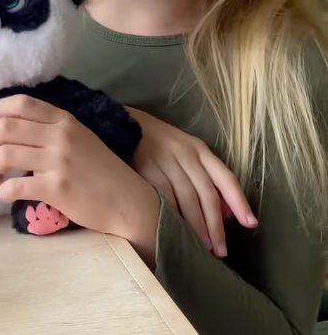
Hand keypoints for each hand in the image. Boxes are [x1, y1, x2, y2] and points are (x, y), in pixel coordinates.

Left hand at [0, 95, 159, 263]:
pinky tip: (6, 194)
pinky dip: (3, 191)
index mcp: (64, 119)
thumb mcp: (79, 136)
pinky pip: (15, 186)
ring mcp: (57, 162)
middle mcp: (59, 136)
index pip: (21, 103)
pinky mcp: (56, 189)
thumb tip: (10, 125)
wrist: (126, 201)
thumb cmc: (100, 169)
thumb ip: (51, 128)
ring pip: (5, 154)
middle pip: (6, 127)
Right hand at [128, 107, 256, 257]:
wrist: (123, 124)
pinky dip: (172, 215)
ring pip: (186, 197)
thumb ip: (206, 180)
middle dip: (216, 224)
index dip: (239, 202)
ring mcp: (165, 160)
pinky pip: (163, 196)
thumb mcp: (187, 154)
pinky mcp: (146, 167)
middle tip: (221, 250)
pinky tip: (176, 230)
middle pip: (206, 192)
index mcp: (199, 149)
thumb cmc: (160, 144)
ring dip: (196, 225)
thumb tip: (228, 214)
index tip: (251, 224)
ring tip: (203, 247)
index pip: (225, 178)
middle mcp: (185, 153)